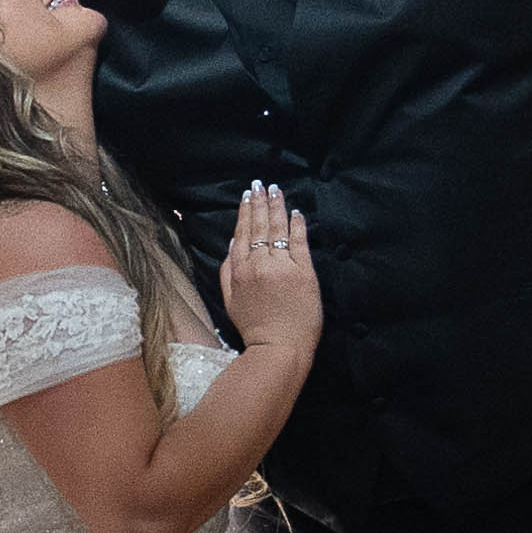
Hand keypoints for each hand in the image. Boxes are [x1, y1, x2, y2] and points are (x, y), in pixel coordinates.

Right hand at [218, 183, 325, 355]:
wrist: (279, 348)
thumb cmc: (254, 328)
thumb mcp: (230, 301)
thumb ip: (227, 272)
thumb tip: (232, 246)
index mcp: (240, 271)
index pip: (242, 233)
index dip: (245, 212)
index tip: (247, 196)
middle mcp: (259, 264)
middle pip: (259, 226)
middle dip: (260, 202)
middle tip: (261, 184)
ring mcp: (282, 266)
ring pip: (277, 229)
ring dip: (276, 207)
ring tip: (276, 190)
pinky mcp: (303, 272)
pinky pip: (299, 242)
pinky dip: (297, 225)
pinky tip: (296, 213)